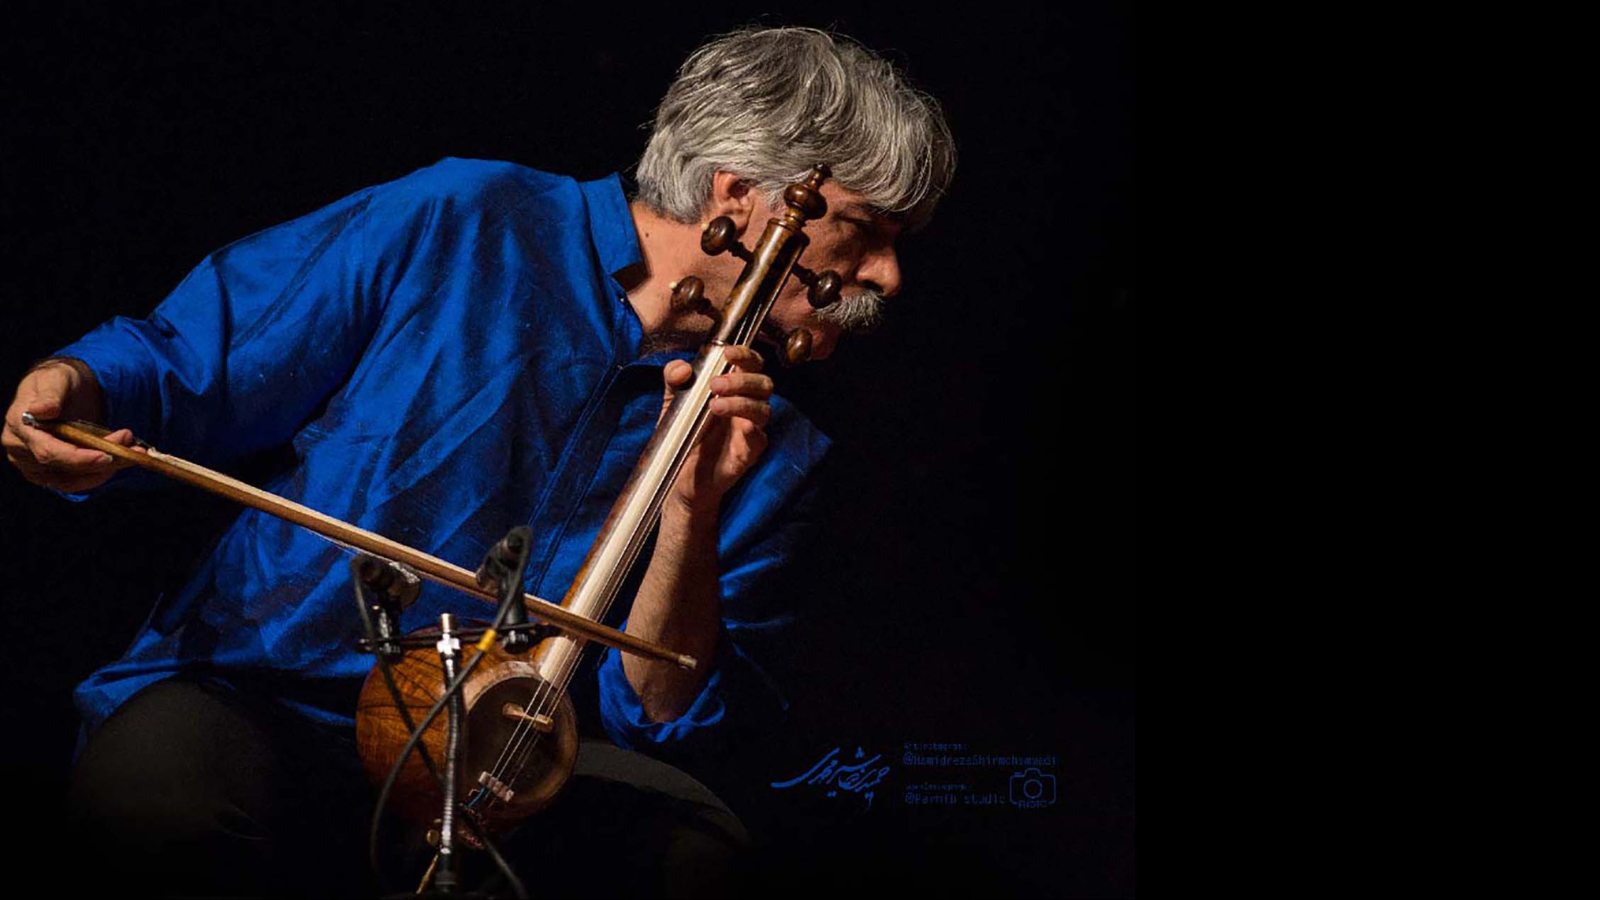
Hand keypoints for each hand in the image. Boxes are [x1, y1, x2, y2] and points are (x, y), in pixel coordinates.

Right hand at [3, 360, 135, 492]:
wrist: (64, 388)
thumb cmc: (58, 380)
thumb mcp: (55, 378)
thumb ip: (50, 395)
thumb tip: (42, 410)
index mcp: (20, 428)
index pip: (48, 452)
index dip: (78, 458)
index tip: (106, 456)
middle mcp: (22, 452)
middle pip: (65, 470)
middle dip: (103, 460)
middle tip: (132, 444)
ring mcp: (37, 466)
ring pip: (75, 481)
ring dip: (108, 469)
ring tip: (134, 449)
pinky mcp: (54, 472)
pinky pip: (80, 480)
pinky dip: (105, 471)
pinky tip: (125, 456)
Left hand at [662, 345, 771, 516]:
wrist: (680, 478)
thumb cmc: (683, 435)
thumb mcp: (672, 402)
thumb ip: (674, 380)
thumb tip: (683, 368)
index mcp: (734, 388)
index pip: (752, 364)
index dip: (746, 354)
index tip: (728, 352)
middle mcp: (747, 405)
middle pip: (764, 382)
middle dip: (742, 379)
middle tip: (715, 384)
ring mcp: (751, 429)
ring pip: (763, 408)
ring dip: (741, 401)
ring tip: (714, 406)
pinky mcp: (750, 452)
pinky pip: (759, 436)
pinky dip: (749, 427)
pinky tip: (733, 425)